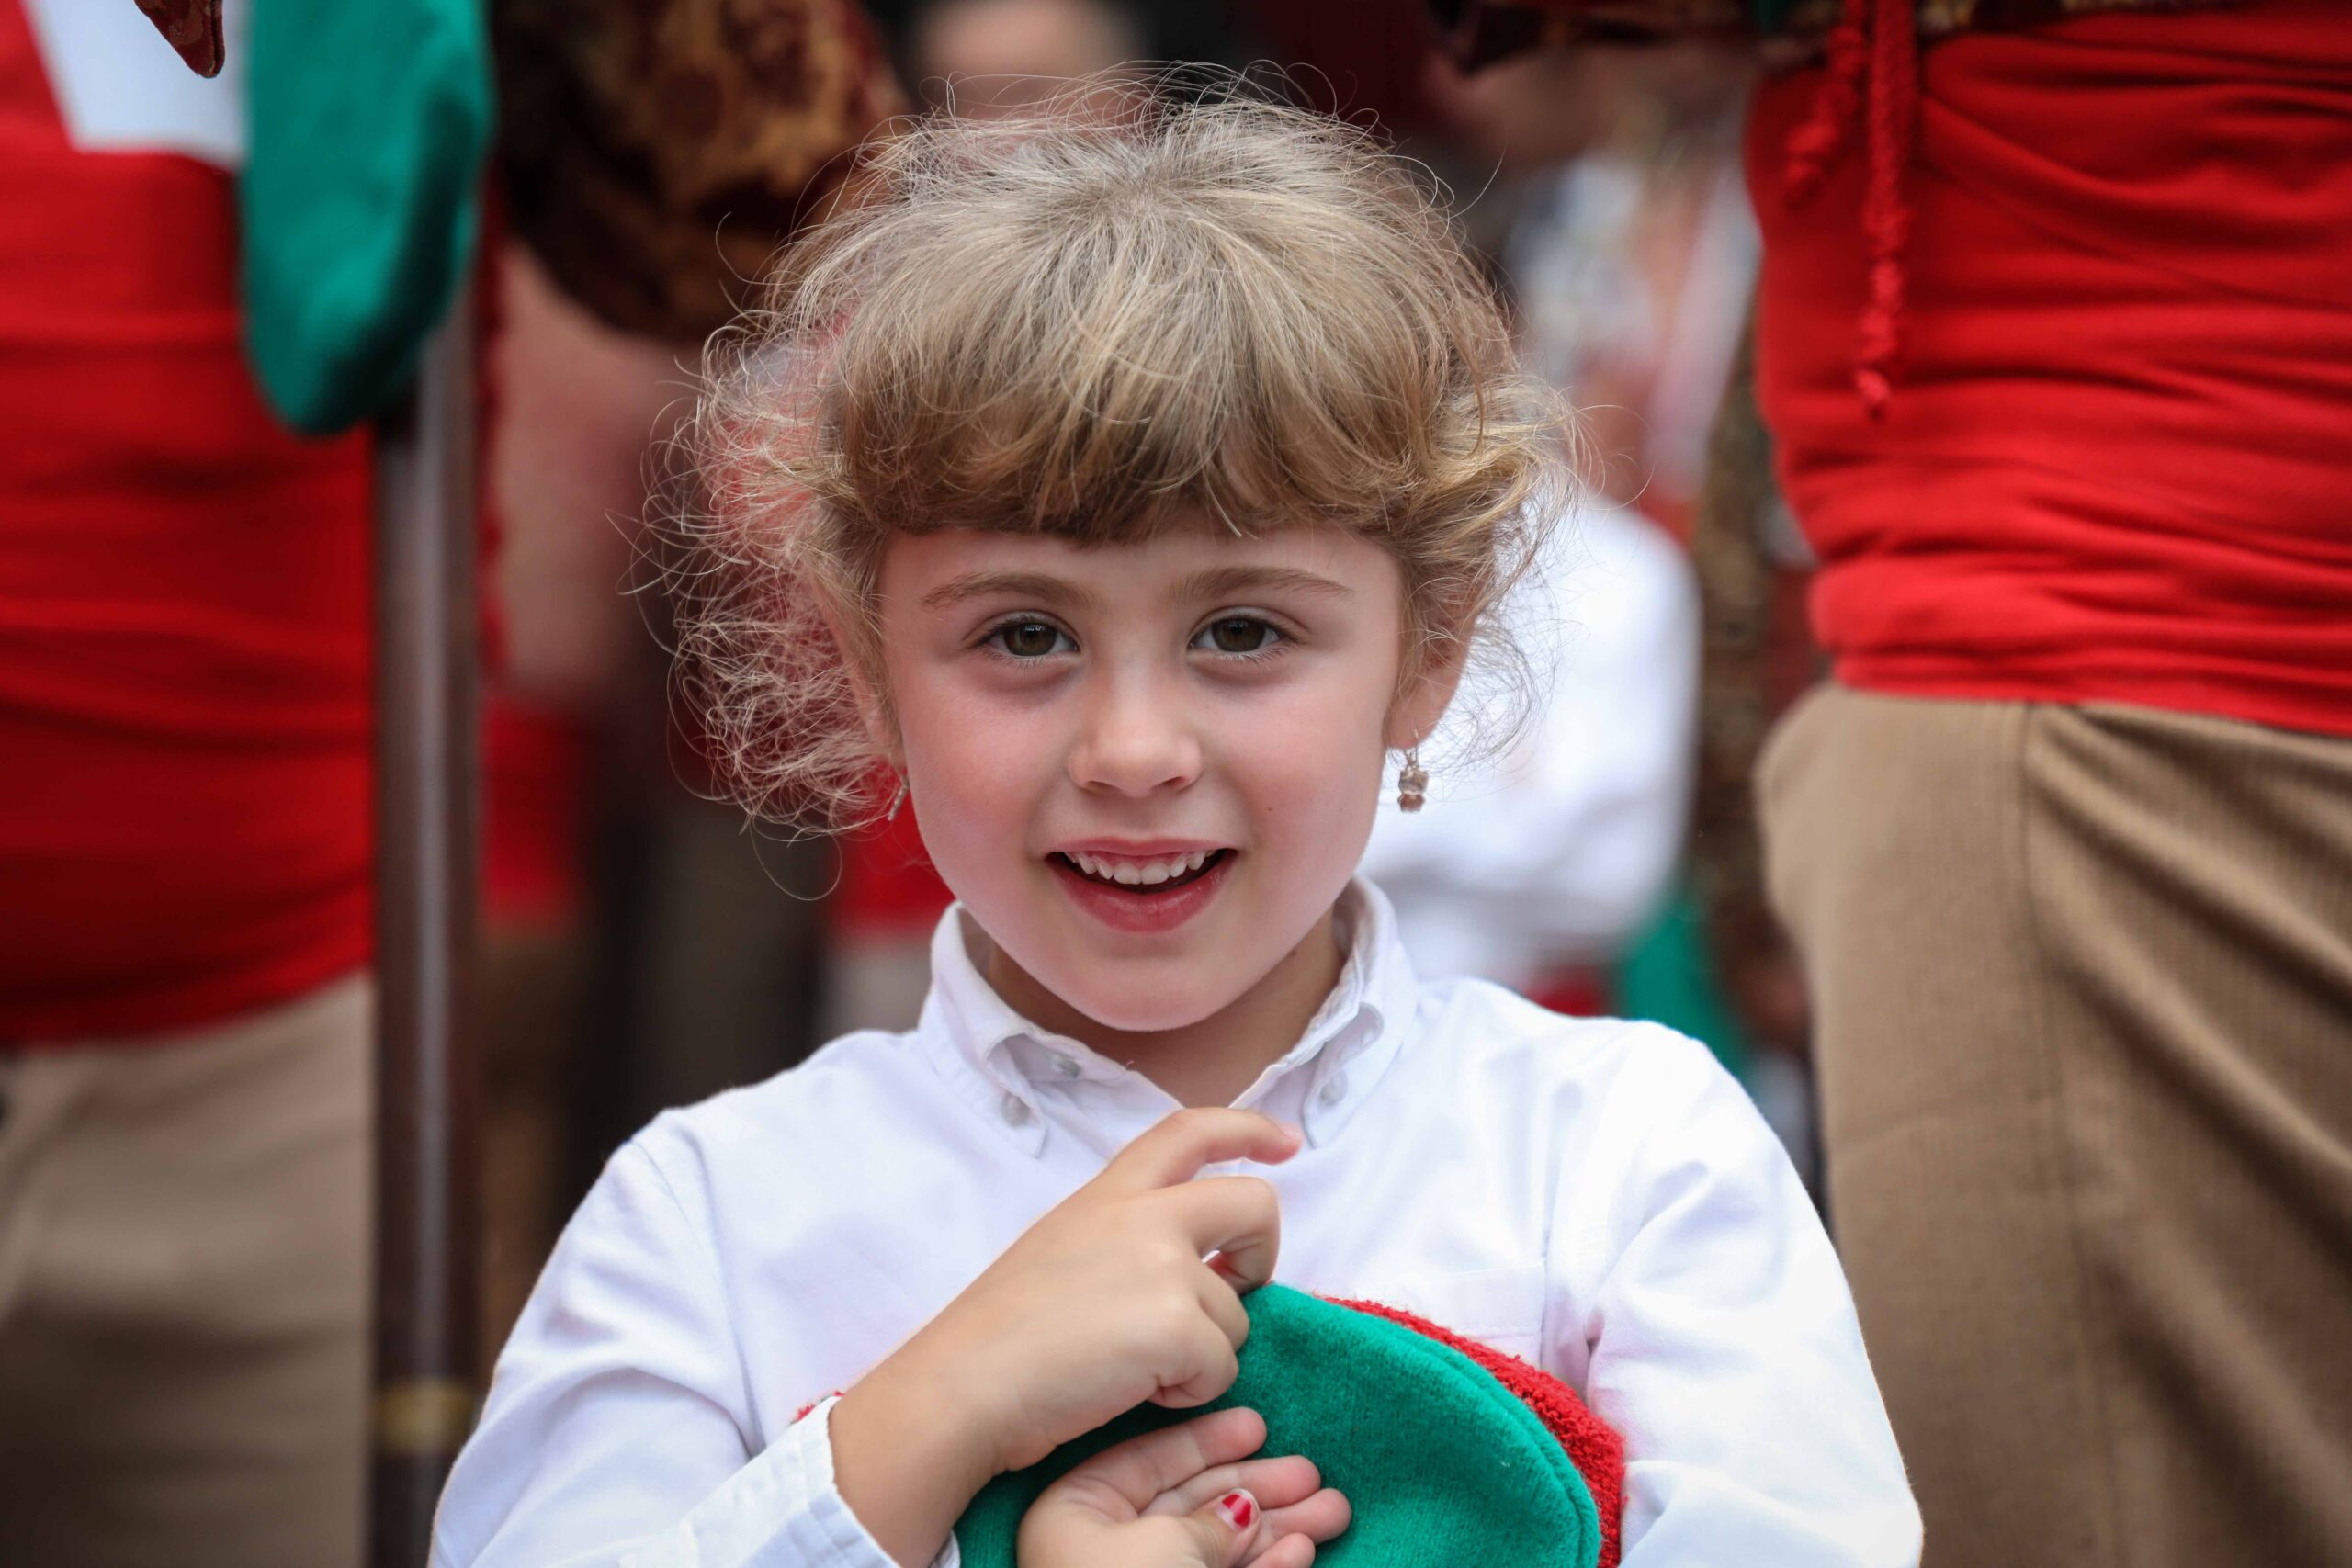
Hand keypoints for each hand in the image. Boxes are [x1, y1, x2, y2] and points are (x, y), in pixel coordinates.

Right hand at [909, 1107, 1298, 1472]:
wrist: (963, 1386)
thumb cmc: (1000, 1337)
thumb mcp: (1062, 1248)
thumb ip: (1126, 1237)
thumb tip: (1196, 1265)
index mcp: (1109, 1194)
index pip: (1190, 1130)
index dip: (1248, 1128)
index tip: (1285, 1140)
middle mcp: (1143, 1215)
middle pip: (1254, 1203)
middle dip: (1266, 1250)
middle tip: (1241, 1288)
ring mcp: (1163, 1266)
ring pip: (1237, 1311)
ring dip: (1203, 1351)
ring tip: (1134, 1367)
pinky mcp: (1175, 1325)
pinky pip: (1223, 1366)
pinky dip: (1191, 1392)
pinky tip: (1134, 1390)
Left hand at [1018, 1407, 1350, 1567]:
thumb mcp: (1166, 1545)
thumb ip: (1210, 1520)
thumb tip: (1242, 1510)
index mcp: (1078, 1513)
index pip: (1151, 1459)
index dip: (1210, 1441)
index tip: (1260, 1426)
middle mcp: (1106, 1549)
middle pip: (1194, 1504)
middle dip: (1260, 1490)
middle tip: (1316, 1476)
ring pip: (1217, 1548)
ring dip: (1277, 1530)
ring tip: (1334, 1511)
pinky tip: (1303, 1550)